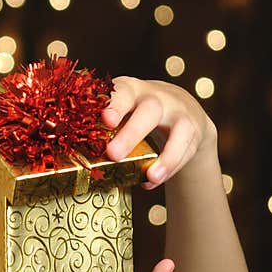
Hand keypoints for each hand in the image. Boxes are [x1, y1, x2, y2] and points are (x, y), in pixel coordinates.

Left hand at [102, 76, 217, 189]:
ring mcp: (179, 113)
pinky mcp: (195, 130)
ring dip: (166, 156)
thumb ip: (103, 126)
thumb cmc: (137, 113)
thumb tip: (76, 152)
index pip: (122, 92)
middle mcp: (156, 97)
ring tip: (150, 177)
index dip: (114, 105)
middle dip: (132, 133)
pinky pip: (187, 149)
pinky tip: (153, 181)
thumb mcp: (121, 111)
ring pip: (179, 130)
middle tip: (113, 154)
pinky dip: (171, 167)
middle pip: (149, 110)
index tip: (105, 120)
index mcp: (130, 90)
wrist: (181, 110)